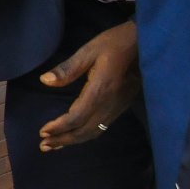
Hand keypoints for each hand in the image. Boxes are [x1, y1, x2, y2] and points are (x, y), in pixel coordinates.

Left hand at [37, 20, 141, 149]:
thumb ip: (67, 68)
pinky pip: (102, 127)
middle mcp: (110, 104)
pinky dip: (86, 135)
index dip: (60, 127)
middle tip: (43, 145)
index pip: (77, 117)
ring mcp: (118, 107)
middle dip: (64, 139)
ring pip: (94, 132)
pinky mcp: (122, 106)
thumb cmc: (116, 43)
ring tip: (55, 145)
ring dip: (74, 141)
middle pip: (85, 130)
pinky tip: (76, 135)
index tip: (43, 131)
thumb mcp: (89, 50)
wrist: (146, 44)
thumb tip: (45, 81)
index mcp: (100, 90)